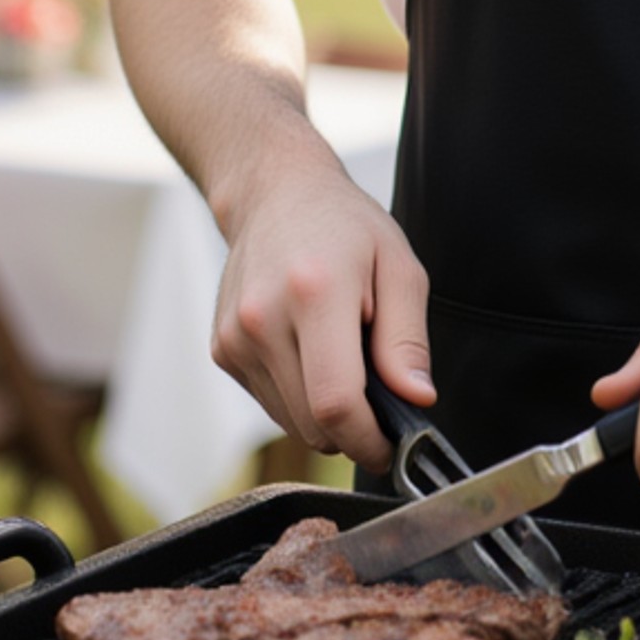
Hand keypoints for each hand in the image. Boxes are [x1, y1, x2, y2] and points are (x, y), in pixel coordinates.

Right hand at [212, 147, 432, 475]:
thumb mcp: (399, 266)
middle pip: (312, 423)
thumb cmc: (346, 227)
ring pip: (290, 422)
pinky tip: (310, 349)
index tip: (393, 446)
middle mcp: (263, 318)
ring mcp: (234, 337)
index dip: (369, 440)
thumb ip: (407, 338)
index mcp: (314, 293)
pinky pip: (270, 403)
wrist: (275, 194)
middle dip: (353, 428)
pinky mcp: (222, 349)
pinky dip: (298, 395)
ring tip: (342, 354)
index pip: (336, 402)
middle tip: (379, 394)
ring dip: (324, 412)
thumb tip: (417, 399)